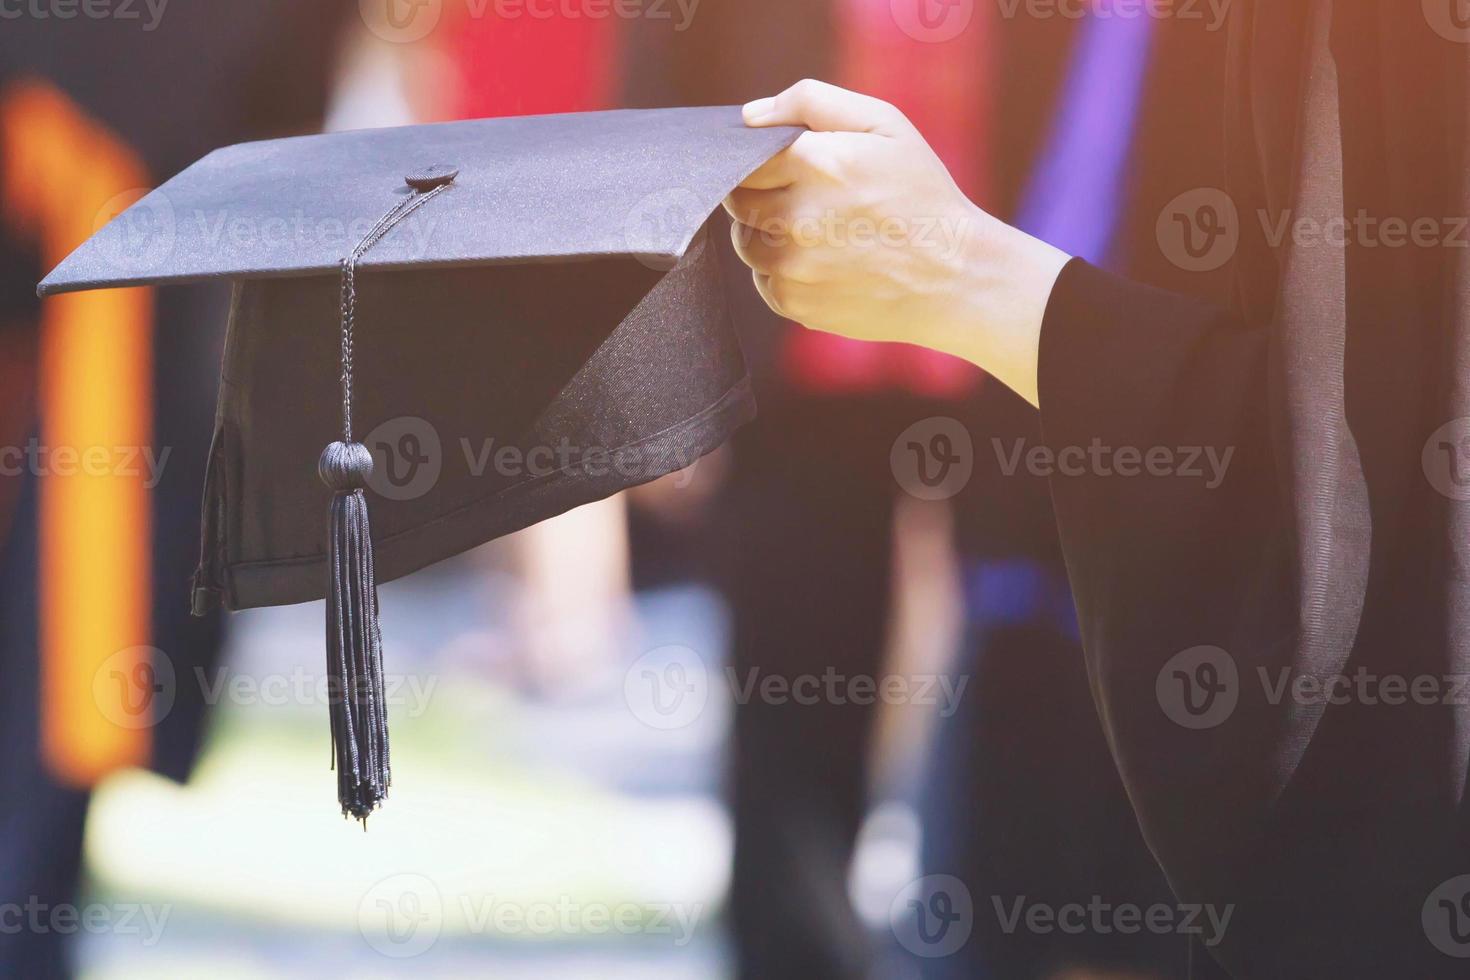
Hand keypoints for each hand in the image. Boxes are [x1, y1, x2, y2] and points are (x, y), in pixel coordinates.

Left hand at [726, 79, 1070, 407]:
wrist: (956, 277)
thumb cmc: (922, 194)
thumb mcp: (885, 125)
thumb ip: (812, 102)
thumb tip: (750, 117)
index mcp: (817, 163)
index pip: (744, 157)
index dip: (761, 160)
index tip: (786, 167)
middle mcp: (797, 217)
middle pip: (738, 200)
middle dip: (763, 195)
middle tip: (807, 198)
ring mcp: (792, 266)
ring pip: (745, 242)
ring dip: (769, 234)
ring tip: (819, 232)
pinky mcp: (794, 303)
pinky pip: (762, 280)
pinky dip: (783, 271)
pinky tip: (826, 263)